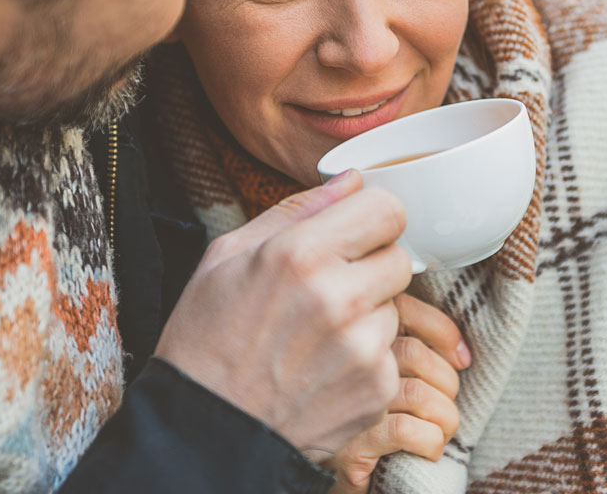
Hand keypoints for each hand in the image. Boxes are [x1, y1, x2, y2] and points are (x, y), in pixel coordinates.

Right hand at [154, 170, 412, 458]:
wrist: (206, 429)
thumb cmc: (208, 334)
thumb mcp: (229, 254)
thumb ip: (297, 209)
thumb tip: (352, 178)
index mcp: (301, 254)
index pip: (387, 208)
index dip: (373, 216)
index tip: (356, 230)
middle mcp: (340, 298)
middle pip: (400, 256)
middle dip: (372, 263)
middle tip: (333, 284)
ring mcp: (363, 348)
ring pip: (396, 305)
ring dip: (368, 311)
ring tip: (319, 332)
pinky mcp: (377, 390)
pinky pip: (390, 352)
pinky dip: (366, 355)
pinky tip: (324, 365)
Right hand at [326, 293, 468, 492]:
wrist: (288, 444)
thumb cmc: (336, 400)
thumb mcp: (364, 356)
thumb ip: (395, 337)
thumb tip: (461, 354)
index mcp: (348, 322)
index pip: (405, 309)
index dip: (442, 330)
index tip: (460, 357)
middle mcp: (342, 353)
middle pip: (414, 353)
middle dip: (446, 380)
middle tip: (446, 398)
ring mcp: (344, 397)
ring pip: (417, 392)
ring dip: (444, 414)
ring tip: (442, 426)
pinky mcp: (351, 440)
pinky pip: (406, 430)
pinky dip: (430, 439)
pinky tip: (428, 445)